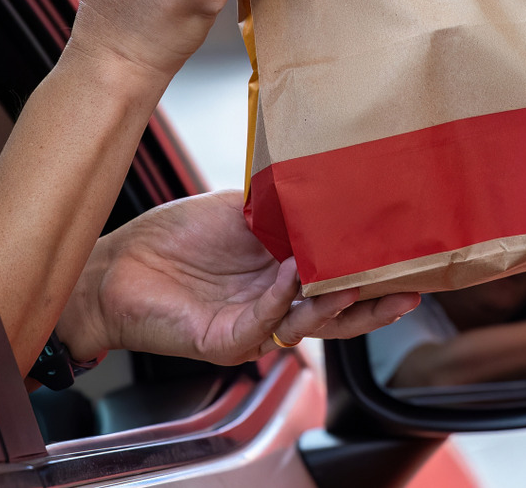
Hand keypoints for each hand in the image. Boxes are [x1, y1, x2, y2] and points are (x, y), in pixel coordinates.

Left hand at [70, 191, 420, 363]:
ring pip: (308, 324)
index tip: (407, 256)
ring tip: (360, 280)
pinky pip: (263, 323)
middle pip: (338, 312)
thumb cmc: (172, 240)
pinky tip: (292, 274)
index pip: (340, 279)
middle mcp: (276, 305)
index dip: (373, 271)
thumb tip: (326, 184)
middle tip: (410, 288)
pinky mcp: (226, 341)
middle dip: (376, 303)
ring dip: (336, 302)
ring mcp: (254, 327)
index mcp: (284, 275)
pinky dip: (280, 299)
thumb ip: (282, 207)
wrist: (116, 267)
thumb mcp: (241, 211)